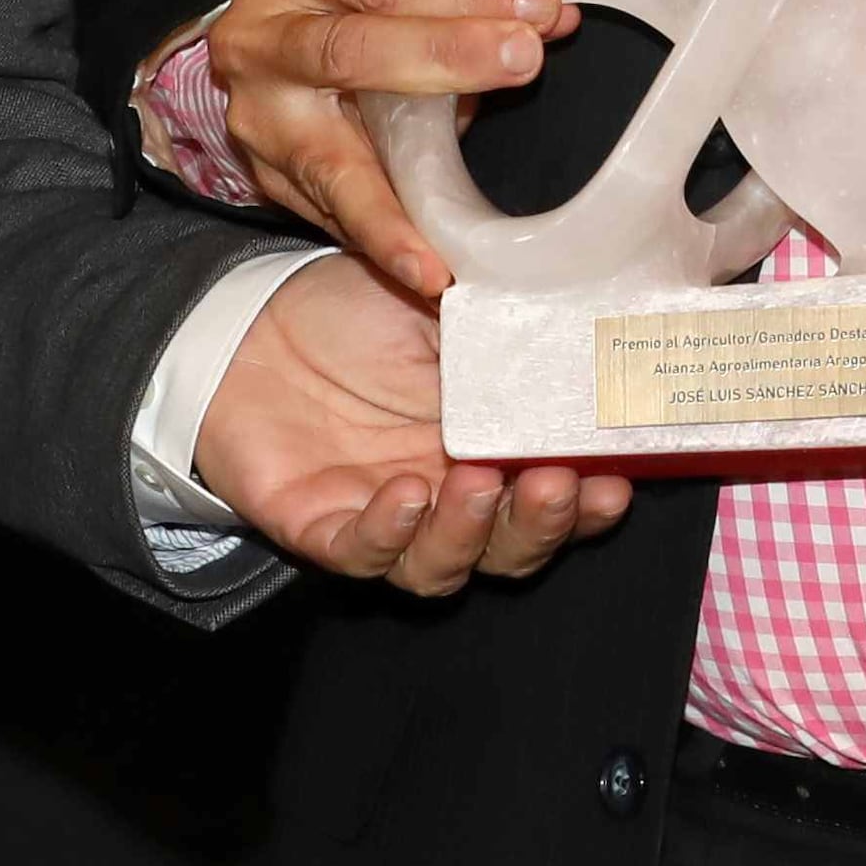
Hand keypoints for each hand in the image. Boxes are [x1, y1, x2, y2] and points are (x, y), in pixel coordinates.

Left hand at [193, 257, 629, 595]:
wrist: (249, 319)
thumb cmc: (352, 310)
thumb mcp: (437, 299)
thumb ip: (498, 323)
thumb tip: (572, 314)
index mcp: (488, 447)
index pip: (553, 496)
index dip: (588, 499)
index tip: (616, 474)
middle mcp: (445, 495)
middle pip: (509, 548)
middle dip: (541, 526)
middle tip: (557, 485)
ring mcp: (385, 517)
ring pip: (443, 565)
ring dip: (470, 532)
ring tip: (478, 483)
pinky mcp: (323, 529)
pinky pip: (364, 553)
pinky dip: (390, 533)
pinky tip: (407, 494)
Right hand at [204, 0, 576, 297]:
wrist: (260, 40)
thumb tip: (551, 16)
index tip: (536, 3)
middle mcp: (258, 37)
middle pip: (350, 50)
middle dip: (444, 55)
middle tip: (523, 60)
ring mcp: (257, 113)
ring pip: (330, 155)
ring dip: (405, 195)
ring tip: (455, 233)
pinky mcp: (268, 172)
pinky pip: (332, 211)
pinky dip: (384, 241)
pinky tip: (427, 272)